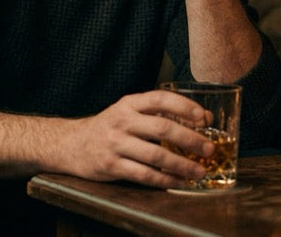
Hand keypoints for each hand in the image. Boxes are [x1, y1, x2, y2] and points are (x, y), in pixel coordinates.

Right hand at [54, 90, 215, 188]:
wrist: (71, 144)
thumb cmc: (108, 128)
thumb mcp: (129, 113)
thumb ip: (160, 114)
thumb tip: (204, 118)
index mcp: (128, 104)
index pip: (159, 99)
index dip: (184, 106)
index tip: (204, 117)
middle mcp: (121, 121)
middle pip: (162, 128)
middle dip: (190, 140)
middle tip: (209, 149)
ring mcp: (115, 144)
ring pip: (155, 155)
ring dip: (182, 165)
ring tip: (200, 171)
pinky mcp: (111, 165)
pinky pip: (144, 175)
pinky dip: (165, 180)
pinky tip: (179, 182)